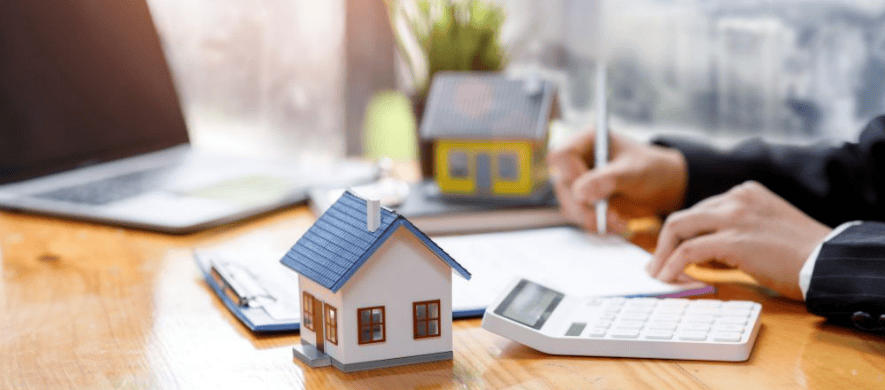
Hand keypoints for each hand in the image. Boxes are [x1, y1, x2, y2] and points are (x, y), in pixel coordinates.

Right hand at [547, 128, 688, 232]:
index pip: (562, 155)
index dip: (571, 174)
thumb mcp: (633, 172)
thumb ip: (608, 179)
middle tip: (609, 217)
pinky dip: (596, 224)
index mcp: (588, 141)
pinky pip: (579, 216)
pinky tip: (615, 225)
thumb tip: (580, 193)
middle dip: (586, 205)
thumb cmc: (650, 169)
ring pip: (569, 204)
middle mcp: (578, 160)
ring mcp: (578, 182)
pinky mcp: (583, 201)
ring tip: (618, 222)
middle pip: (563, 184)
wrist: (661, 187)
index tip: (591, 191)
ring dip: (592, 218)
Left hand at [647, 181, 831, 299]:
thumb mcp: (764, 229)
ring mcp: (732, 217)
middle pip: (683, 217)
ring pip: (678, 228)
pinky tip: (668, 278)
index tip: (672, 252)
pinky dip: (672, 265)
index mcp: (745, 192)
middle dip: (664, 243)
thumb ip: (735, 232)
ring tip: (657, 274)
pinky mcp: (732, 240)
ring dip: (662, 254)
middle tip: (656, 265)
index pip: (700, 210)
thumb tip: (702, 255)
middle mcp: (735, 198)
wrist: (828, 261)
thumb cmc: (802, 254)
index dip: (683, 234)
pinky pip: (688, 250)